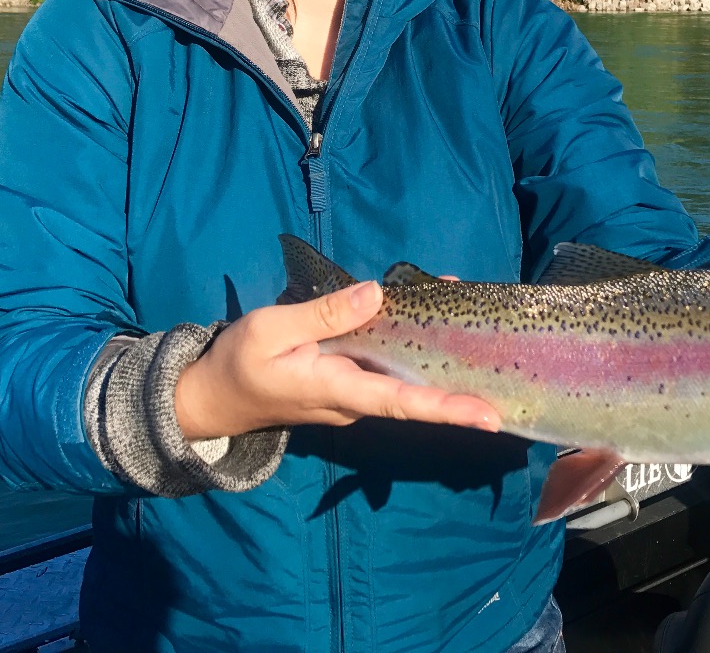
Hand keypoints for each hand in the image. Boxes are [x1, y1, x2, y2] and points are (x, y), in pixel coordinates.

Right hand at [174, 281, 500, 439]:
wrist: (211, 397)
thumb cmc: (238, 363)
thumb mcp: (270, 329)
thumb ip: (322, 315)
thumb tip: (376, 294)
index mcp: (338, 391)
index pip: (402, 404)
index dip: (447, 409)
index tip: (489, 416)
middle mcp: (356, 400)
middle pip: (416, 389)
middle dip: (458, 372)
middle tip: (498, 343)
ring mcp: (356, 393)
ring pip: (406, 374)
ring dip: (438, 347)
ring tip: (464, 301)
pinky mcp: (352, 381)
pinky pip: (390, 363)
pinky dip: (412, 338)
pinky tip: (428, 305)